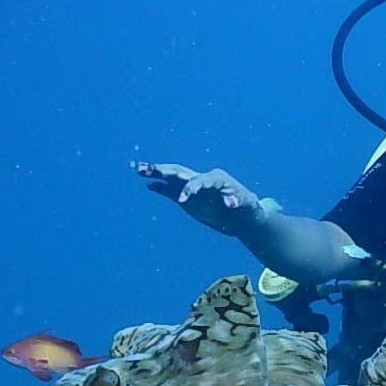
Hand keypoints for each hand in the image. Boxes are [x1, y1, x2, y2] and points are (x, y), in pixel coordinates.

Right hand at [136, 162, 262, 235]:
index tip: (181, 200)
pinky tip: (148, 184)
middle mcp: (202, 180)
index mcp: (217, 179)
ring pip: (173, 178)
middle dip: (164, 170)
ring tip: (138, 168)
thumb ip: (238, 202)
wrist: (244, 217)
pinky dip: (160, 187)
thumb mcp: (247, 206)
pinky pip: (171, 191)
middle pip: (181, 172)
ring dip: (156, 173)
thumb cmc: (248, 209)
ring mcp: (194, 189)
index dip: (190, 188)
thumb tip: (229, 202)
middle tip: (147, 167)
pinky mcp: (188, 199)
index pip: (199, 180)